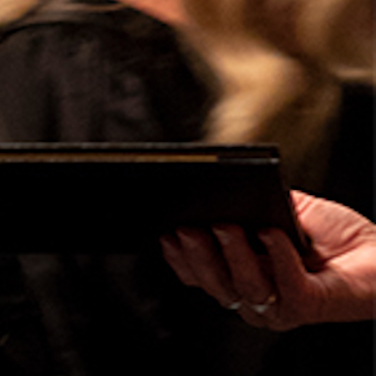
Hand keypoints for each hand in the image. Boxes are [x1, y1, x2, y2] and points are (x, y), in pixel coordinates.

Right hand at [161, 191, 375, 329]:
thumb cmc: (333, 234)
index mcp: (241, 275)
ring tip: (227, 224)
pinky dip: (276, 258)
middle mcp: (257, 297)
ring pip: (245, 288)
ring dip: (232, 255)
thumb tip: (217, 194)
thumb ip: (249, 207)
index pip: (198, 276)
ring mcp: (282, 307)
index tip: (166, 232)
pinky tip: (272, 233)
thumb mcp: (279, 211)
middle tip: (187, 226)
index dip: (179, 258)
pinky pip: (286, 286)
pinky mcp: (311, 307)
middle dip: (197, 256)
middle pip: (214, 285)